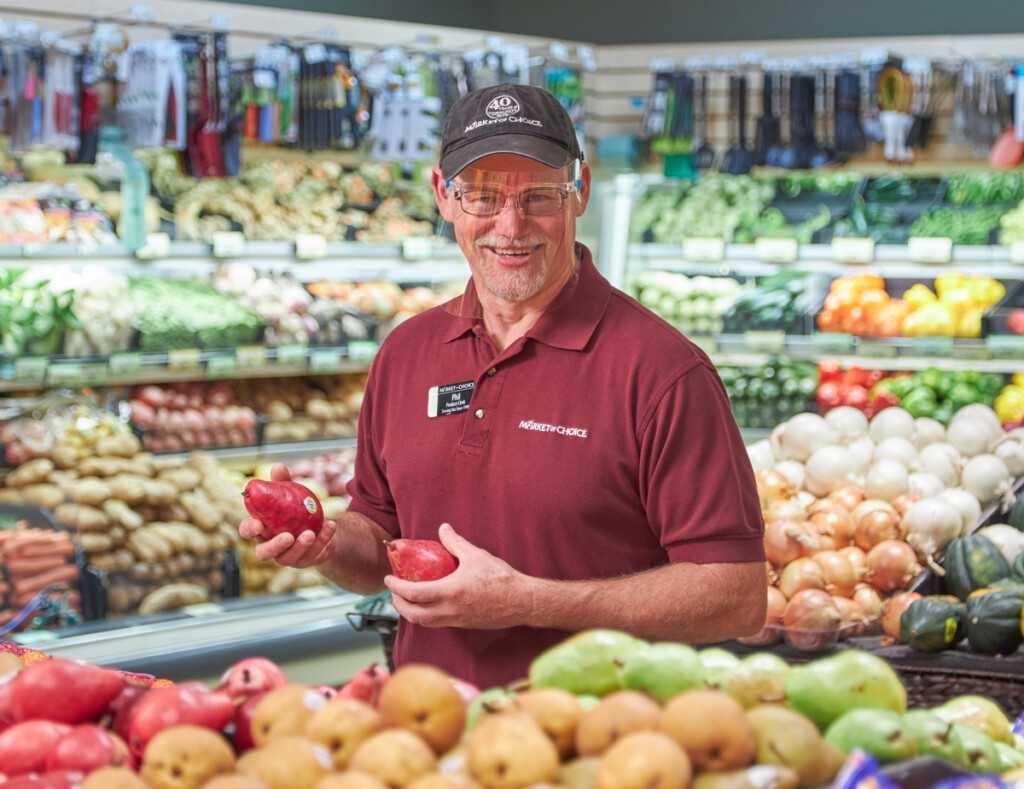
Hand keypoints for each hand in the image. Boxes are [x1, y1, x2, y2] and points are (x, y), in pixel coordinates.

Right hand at [237, 462, 336, 567]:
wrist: (318, 525)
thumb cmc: (295, 507)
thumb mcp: (290, 493)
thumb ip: (282, 481)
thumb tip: (278, 466)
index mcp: (261, 528)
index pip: (247, 531)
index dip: (249, 529)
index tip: (258, 525)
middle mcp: (270, 545)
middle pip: (263, 553)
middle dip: (274, 547)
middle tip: (288, 536)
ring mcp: (287, 556)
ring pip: (288, 558)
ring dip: (301, 546)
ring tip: (311, 533)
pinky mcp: (305, 560)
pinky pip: (313, 553)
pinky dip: (323, 539)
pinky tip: (330, 525)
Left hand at [384, 523, 530, 629]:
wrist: (522, 601)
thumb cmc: (501, 578)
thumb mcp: (476, 555)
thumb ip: (455, 542)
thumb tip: (443, 528)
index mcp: (450, 592)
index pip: (413, 594)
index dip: (396, 587)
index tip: (388, 578)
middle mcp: (450, 610)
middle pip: (413, 614)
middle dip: (398, 604)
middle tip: (394, 591)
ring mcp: (457, 620)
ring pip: (424, 622)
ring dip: (411, 612)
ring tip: (407, 598)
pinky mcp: (464, 624)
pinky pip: (438, 623)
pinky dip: (426, 615)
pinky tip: (429, 604)